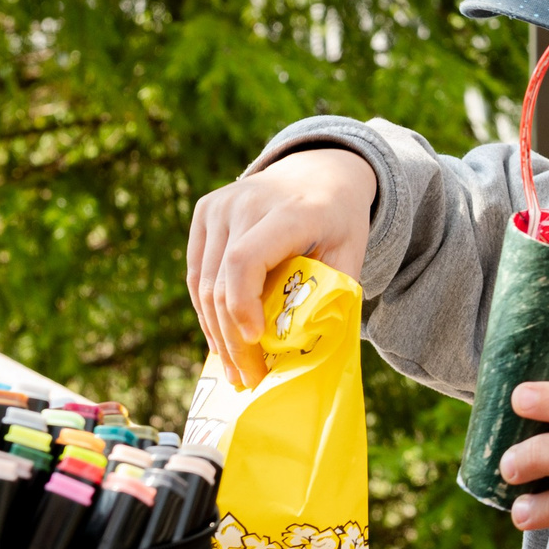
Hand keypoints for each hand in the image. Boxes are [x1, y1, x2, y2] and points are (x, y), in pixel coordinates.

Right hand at [186, 148, 377, 367]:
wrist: (318, 171)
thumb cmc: (338, 221)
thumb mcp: (351, 253)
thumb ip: (331, 293)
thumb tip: (302, 348)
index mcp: (290, 210)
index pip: (246, 259)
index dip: (242, 304)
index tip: (257, 341)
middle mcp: (247, 202)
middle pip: (221, 281)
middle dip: (233, 338)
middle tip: (249, 378)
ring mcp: (220, 205)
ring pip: (203, 283)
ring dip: (216, 333)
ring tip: (236, 370)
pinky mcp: (204, 212)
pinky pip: (196, 274)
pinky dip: (207, 312)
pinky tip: (223, 342)